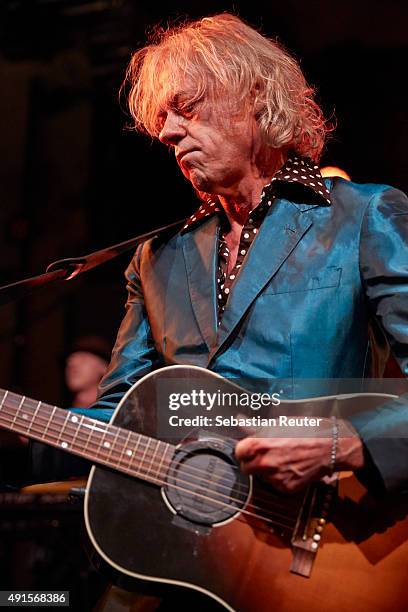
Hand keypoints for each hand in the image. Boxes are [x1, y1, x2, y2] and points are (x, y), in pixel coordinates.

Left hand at [235, 417, 363, 492]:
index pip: (238, 452)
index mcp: (259, 445)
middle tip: (264, 454)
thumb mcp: (278, 424)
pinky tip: (289, 467)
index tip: (249, 447)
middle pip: (246, 467)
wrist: (330, 447)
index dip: (244, 449)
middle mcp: (264, 464)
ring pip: (260, 477)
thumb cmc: (306, 431)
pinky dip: (278, 478)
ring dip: (265, 470)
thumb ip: (255, 427)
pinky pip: (274, 484)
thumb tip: (239, 422)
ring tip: (281, 459)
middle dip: (252, 461)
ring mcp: (275, 478)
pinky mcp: (286, 488)